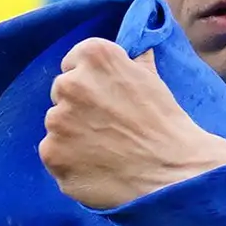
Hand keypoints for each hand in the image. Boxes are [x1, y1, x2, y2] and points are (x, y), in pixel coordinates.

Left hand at [38, 38, 225, 209]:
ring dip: (72, 136)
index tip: (104, 99)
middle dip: (78, 108)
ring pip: (56, 126)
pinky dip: (69, 163)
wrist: (174, 174)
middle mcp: (70, 83)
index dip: (89, 82)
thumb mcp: (153, 81)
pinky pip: (54, 156)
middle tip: (107, 128)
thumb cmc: (167, 126)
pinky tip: (96, 169)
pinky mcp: (51, 154)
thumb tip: (136, 50)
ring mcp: (57, 121)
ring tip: (105, 152)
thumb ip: (133, 62)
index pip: (74, 63)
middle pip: (61, 93)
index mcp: (94, 56)